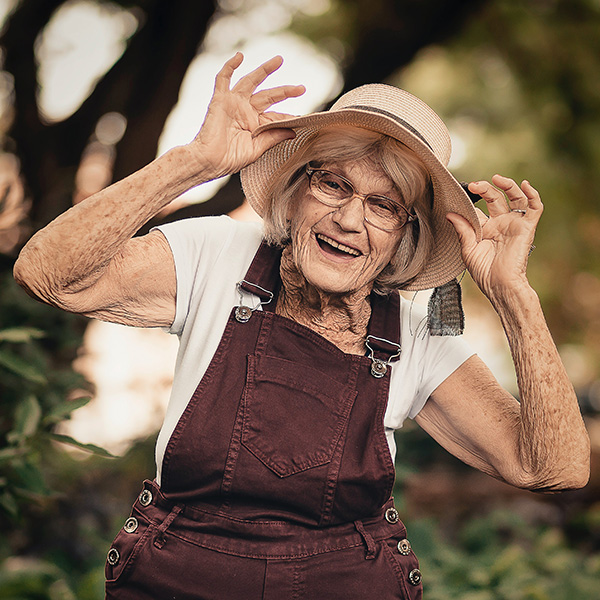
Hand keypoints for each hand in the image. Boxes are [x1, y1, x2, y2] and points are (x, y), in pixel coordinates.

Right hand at [189, 53, 304, 179]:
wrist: (209, 161)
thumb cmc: (230, 159)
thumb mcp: (257, 149)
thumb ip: (274, 137)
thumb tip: (293, 130)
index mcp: (256, 124)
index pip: (276, 115)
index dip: (289, 116)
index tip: (304, 118)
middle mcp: (246, 111)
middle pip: (269, 95)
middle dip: (285, 91)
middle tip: (302, 88)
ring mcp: (234, 103)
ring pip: (251, 81)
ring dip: (264, 70)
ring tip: (279, 60)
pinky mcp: (220, 99)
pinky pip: (224, 79)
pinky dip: (230, 66)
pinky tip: (240, 56)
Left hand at [446, 174, 542, 298]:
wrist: (499, 284)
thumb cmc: (483, 271)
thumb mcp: (467, 248)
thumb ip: (462, 229)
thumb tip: (450, 213)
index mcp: (484, 228)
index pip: (478, 207)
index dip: (470, 199)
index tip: (457, 194)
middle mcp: (500, 223)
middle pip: (495, 198)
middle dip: (485, 189)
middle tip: (475, 185)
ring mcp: (513, 224)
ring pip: (515, 198)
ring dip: (508, 185)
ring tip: (497, 178)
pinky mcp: (526, 227)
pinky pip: (535, 208)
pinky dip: (533, 194)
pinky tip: (526, 185)